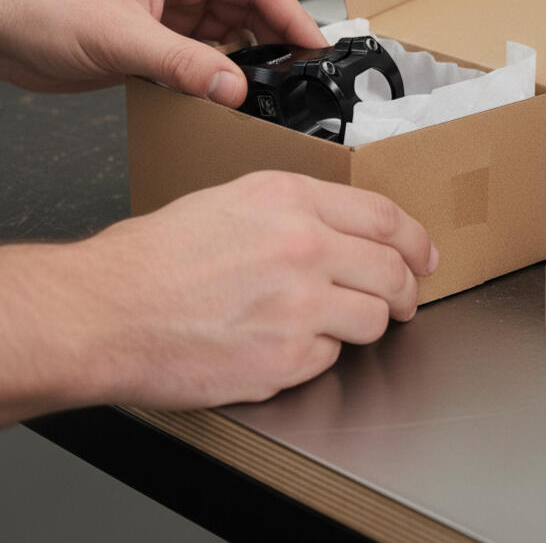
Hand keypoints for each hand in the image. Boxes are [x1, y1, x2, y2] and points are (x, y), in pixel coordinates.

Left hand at [0, 0, 324, 105]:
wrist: (4, 31)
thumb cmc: (46, 6)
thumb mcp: (122, 36)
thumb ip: (184, 65)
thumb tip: (233, 87)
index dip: (291, 14)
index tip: (313, 46)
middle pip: (251, 9)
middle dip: (275, 41)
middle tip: (298, 74)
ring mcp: (175, 11)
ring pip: (233, 36)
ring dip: (248, 62)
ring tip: (268, 88)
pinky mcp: (163, 40)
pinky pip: (208, 57)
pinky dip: (220, 75)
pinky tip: (227, 93)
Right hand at [0, 172, 437, 421]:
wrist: (108, 309)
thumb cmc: (155, 257)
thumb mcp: (229, 201)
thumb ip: (294, 210)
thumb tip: (340, 231)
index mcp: (289, 199)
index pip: (384, 216)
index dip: (415, 238)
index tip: (424, 253)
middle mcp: (303, 247)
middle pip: (392, 270)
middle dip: (408, 287)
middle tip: (406, 297)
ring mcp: (299, 306)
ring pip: (373, 318)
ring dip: (365, 322)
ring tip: (336, 322)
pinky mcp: (286, 359)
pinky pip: (330, 358)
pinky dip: (317, 354)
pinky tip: (284, 342)